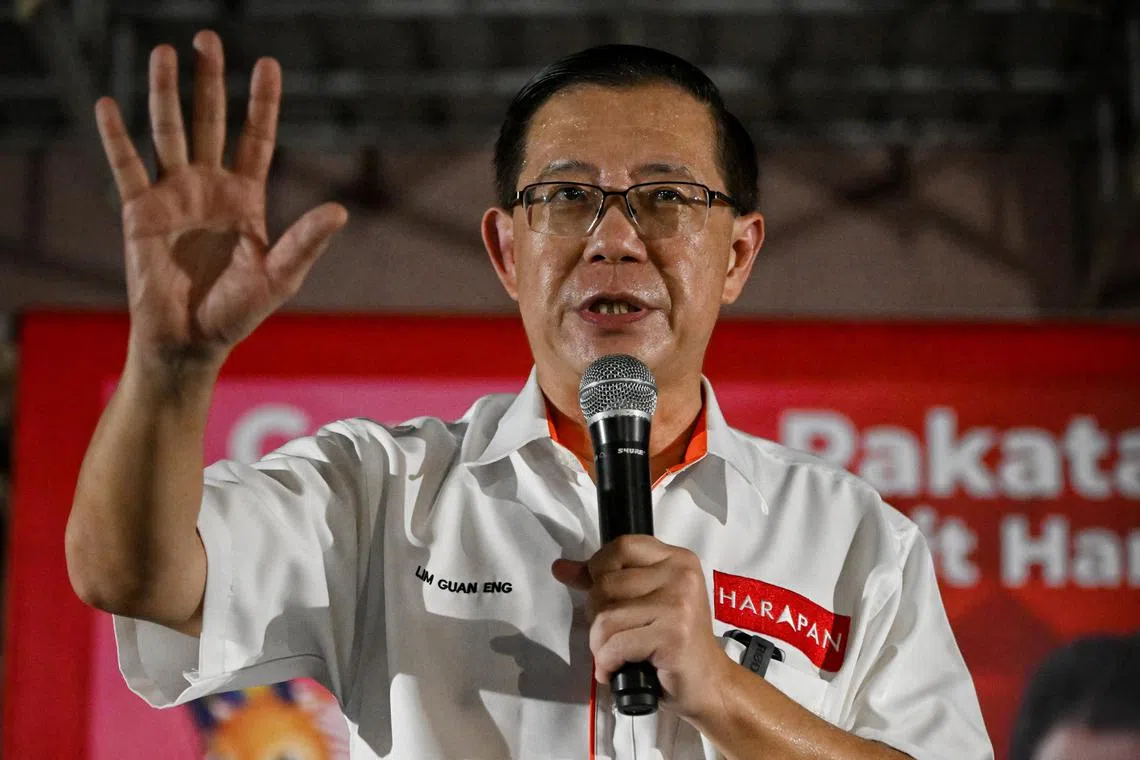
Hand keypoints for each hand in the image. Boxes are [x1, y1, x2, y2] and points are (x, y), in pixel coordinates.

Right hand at [95, 30, 347, 368]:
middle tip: (207, 37)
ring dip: (165, 92)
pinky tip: (108, 104)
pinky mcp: (140, 212)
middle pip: (211, 121)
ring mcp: (174, 195)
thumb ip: (306, 242)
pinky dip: (116, 137)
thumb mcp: (280, 275)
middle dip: (209, 80)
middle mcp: (210, 188)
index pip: (256, 138)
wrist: (191, 341)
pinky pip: (127, 167)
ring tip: (164, 51)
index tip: (267, 63)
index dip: (261, 102)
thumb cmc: (238, 312)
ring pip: (169, 131)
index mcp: (246, 198)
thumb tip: (340, 212)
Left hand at [552, 535, 732, 720]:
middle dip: (597, 617)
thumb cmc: (674, 644)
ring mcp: (678, 604)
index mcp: (676, 559)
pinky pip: (615, 644)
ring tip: (615, 656)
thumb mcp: (645, 602)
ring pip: (605, 617)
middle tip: (613, 637)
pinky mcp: (673, 635)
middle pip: (605, 584)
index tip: (597, 593)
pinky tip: (618, 669)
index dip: (598, 570)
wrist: (709, 684)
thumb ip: (605, 580)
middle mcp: (681, 575)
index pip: (620, 547)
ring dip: (600, 646)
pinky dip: (607, 663)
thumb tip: (561, 568)